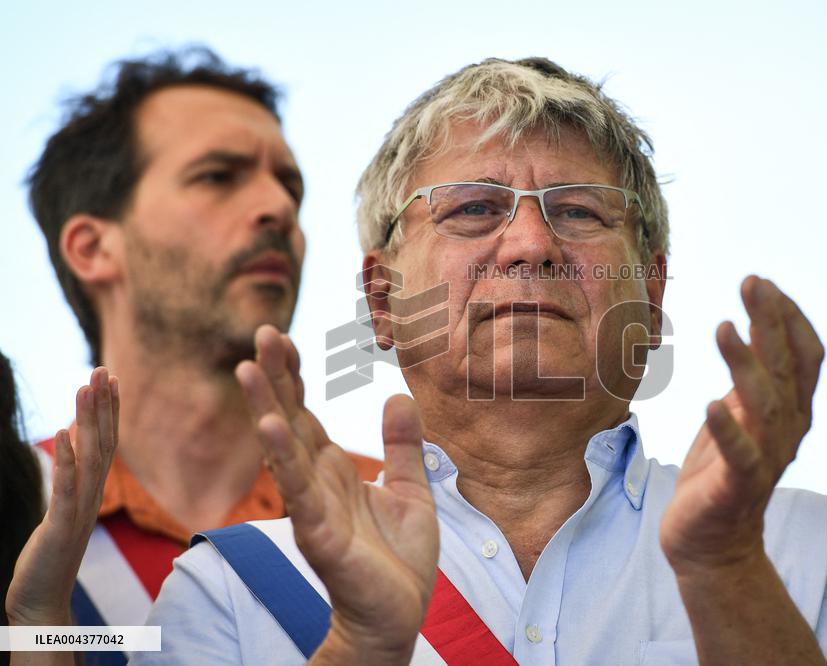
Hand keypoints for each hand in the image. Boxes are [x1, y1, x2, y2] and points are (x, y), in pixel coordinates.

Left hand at [5, 367, 118, 626]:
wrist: (42, 603)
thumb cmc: (48, 562)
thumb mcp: (61, 517)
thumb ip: (70, 488)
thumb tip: (73, 454)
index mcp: (91, 492)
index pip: (106, 442)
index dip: (109, 410)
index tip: (110, 380)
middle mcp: (91, 496)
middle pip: (102, 442)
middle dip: (103, 404)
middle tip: (103, 369)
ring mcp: (79, 510)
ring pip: (90, 457)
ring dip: (89, 420)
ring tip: (86, 388)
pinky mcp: (62, 525)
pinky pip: (67, 488)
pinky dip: (68, 459)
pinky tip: (65, 433)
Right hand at [235, 325, 438, 665]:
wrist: (399, 614)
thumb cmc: (398, 558)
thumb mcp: (410, 490)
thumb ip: (402, 445)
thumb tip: (399, 395)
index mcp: (334, 469)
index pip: (306, 412)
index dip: (294, 375)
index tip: (281, 336)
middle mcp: (316, 481)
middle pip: (290, 419)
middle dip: (275, 377)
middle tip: (262, 332)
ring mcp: (313, 506)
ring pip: (284, 448)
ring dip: (266, 407)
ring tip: (248, 368)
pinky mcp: (319, 533)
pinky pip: (298, 490)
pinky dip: (282, 457)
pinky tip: (270, 426)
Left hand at [660, 276, 823, 573]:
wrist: (710, 542)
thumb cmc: (721, 472)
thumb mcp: (738, 415)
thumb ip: (752, 378)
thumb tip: (751, 326)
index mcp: (789, 411)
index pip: (803, 356)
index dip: (788, 318)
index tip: (763, 283)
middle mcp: (786, 431)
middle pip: (785, 369)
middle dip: (771, 323)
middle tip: (752, 282)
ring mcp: (764, 459)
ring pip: (764, 405)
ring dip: (746, 364)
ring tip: (724, 327)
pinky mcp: (735, 486)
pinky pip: (738, 456)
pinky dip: (727, 430)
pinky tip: (711, 404)